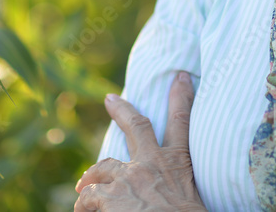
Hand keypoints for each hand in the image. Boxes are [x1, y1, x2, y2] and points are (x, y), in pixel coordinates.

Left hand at [75, 71, 205, 210]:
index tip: (180, 76)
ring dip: (91, 178)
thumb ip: (177, 190)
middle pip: (136, 126)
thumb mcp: (193, 201)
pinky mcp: (108, 196)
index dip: (181, 96)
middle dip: (122, 110)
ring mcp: (128, 178)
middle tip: (110, 99)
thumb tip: (168, 198)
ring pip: (101, 168)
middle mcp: (151, 163)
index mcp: (179, 163)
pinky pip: (87, 197)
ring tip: (82, 188)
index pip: (181, 122)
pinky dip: (84, 205)